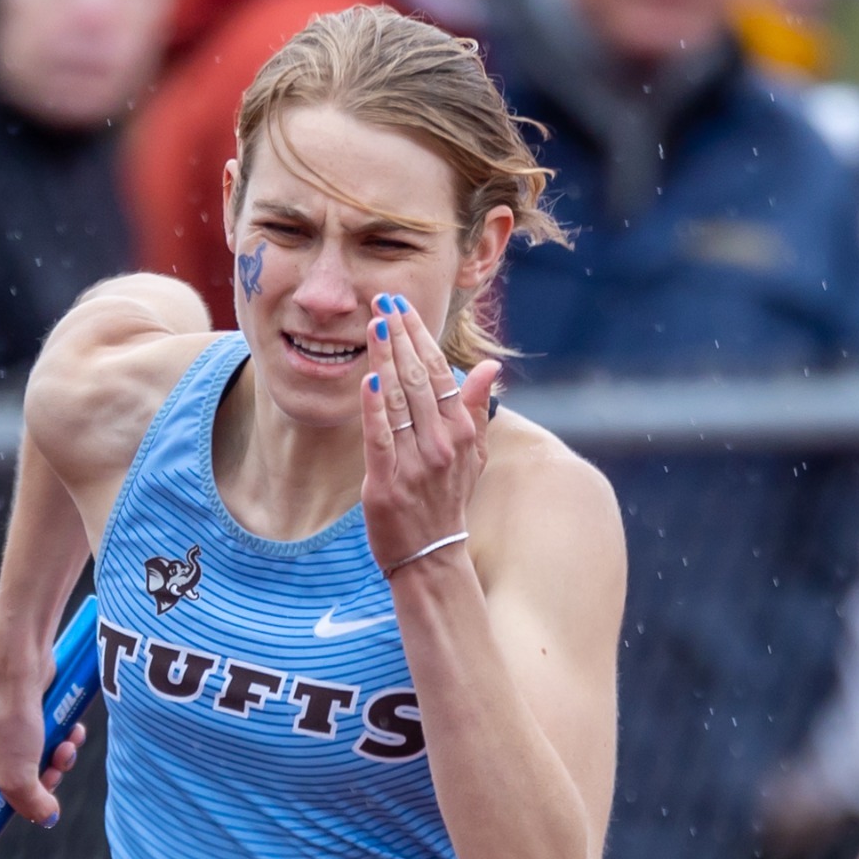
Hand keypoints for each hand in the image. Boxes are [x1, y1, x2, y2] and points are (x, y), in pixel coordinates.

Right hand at [0, 654, 82, 825]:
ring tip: (66, 749)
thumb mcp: (20, 777)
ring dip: (47, 761)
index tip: (4, 823)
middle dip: (32, 785)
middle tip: (51, 779)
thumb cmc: (7, 719)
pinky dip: (47, 740)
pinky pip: (22, 739)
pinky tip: (71, 733)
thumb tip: (47, 818)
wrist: (18, 662)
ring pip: (15, 763)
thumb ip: (32, 806)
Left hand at [359, 292, 497, 575]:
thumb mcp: (472, 455)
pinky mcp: (386, 483)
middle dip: (399, 336)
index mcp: (460, 432)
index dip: (421, 337)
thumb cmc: (447, 501)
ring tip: (373, 325)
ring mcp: (414, 463)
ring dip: (386, 360)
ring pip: (400, 401)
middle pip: (419, 379)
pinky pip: (380, 438)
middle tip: (382, 301)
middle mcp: (441, 443)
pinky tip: (368, 381)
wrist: (431, 557)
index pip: (441, 373)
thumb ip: (476, 409)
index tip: (402, 307)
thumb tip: (491, 366)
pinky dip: (375, 409)